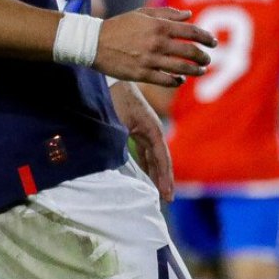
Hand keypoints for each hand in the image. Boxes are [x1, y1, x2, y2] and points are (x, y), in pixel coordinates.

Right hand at [93, 7, 215, 86]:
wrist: (93, 43)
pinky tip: (180, 80)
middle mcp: (157, 43)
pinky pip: (167, 80)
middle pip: (191, 52)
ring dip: (196, 71)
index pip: (192, 32)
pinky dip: (177, 81)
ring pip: (183, 68)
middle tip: (207, 59)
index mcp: (158, 26)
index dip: (206, 38)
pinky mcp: (142, 74)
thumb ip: (166, 13)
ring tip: (200, 71)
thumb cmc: (118, 26)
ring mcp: (150, 60)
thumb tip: (189, 15)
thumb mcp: (140, 14)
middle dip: (204, 57)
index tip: (213, 42)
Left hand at [110, 80, 174, 199]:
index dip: (164, 178)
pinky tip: (146, 173)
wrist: (112, 80)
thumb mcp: (117, 124)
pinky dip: (147, 162)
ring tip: (158, 191)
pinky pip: (146, 149)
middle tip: (166, 199)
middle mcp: (153, 130)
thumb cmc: (114, 100)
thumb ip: (121, 145)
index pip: (162, 159)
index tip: (167, 195)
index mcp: (152, 130)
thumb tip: (122, 167)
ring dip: (155, 172)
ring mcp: (147, 129)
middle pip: (161, 159)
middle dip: (164, 179)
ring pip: (154, 155)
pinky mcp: (139, 128)